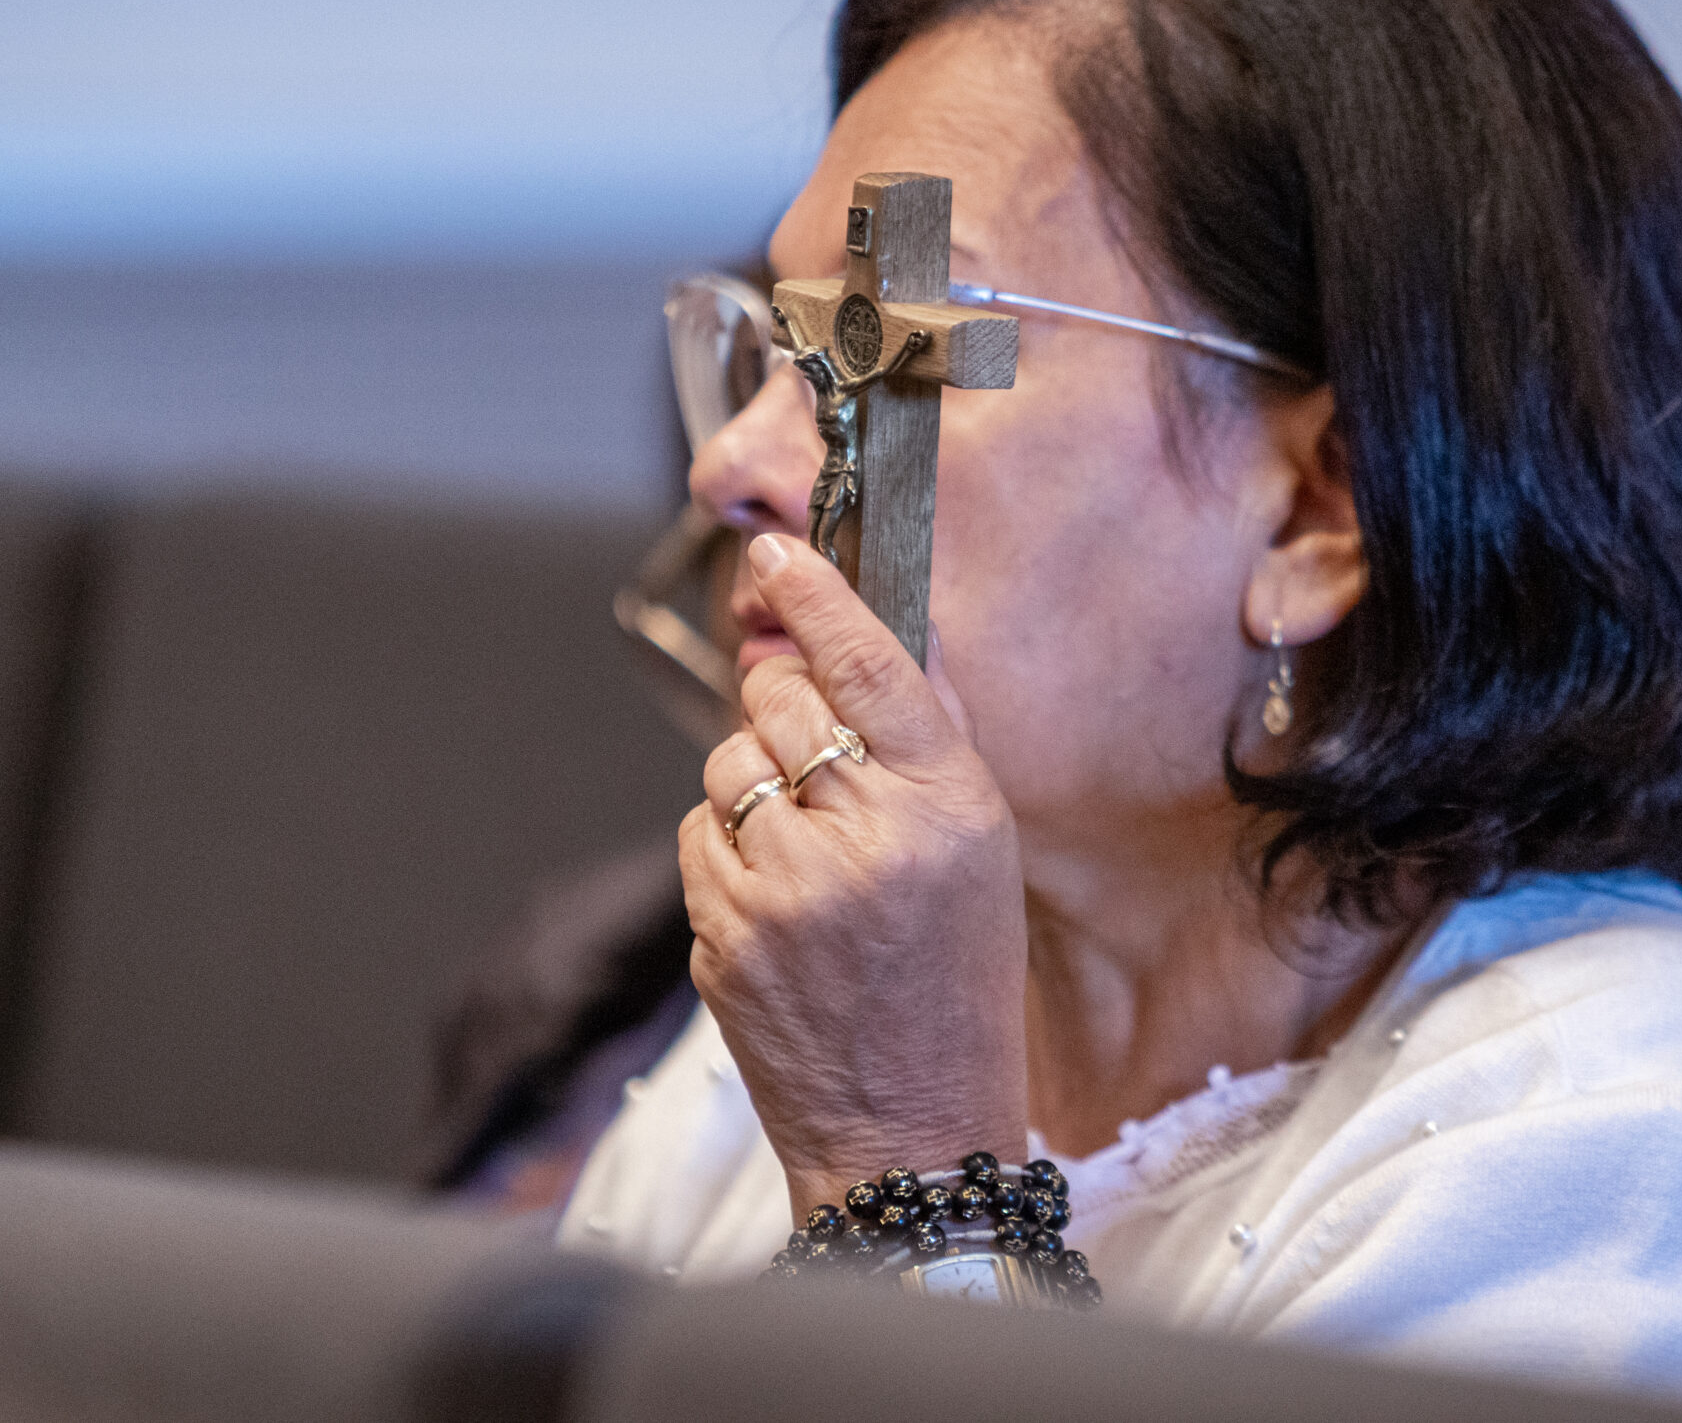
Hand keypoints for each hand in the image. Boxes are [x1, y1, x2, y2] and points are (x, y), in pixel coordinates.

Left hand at [682, 533, 1027, 1221]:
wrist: (911, 1127)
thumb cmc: (956, 986)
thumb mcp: (982, 854)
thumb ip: (928, 743)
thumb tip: (867, 639)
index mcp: (947, 806)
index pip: (868, 662)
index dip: (814, 595)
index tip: (775, 554)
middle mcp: (865, 837)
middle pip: (779, 699)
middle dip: (783, 705)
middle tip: (814, 751)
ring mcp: (784, 888)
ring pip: (727, 764)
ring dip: (755, 785)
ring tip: (806, 849)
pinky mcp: (723, 932)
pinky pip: (699, 835)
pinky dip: (727, 849)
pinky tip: (776, 898)